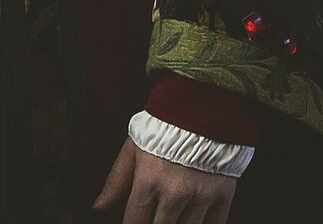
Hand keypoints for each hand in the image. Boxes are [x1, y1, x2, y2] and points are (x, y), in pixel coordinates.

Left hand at [94, 138, 235, 222]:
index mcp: (149, 180)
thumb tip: (99, 206)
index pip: (135, 221)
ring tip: (170, 215)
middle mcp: (175, 193)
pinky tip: (191, 218)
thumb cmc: (163, 127)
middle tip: (150, 217)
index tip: (131, 223)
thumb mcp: (133, 147)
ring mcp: (201, 197)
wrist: (202, 110)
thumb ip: (116, 180)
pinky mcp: (223, 198)